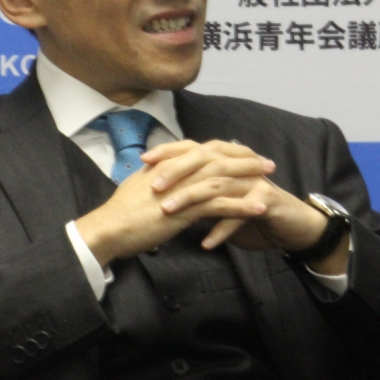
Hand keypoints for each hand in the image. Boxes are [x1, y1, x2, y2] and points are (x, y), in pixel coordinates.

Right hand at [73, 142, 274, 267]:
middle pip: (217, 158)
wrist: (108, 229)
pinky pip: (220, 204)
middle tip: (266, 161)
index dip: (224, 151)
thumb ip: (153, 180)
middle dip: (244, 158)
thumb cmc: (120, 215)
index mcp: (165, 164)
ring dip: (249, 177)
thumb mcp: (138, 189)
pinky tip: (260, 208)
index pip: (202, 151)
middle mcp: (175, 170)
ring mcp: (181, 188)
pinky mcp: (184, 209)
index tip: (244, 153)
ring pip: (222, 177)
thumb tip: (161, 175)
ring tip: (271, 179)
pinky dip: (242, 205)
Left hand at [143, 140, 350, 274]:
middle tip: (151, 186)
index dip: (168, 152)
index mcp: (224, 162)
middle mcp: (237, 166)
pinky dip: (221, 229)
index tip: (143, 161)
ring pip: (217, 185)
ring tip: (168, 212)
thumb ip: (198, 195)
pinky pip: (239, 214)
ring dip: (191, 199)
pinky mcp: (265, 200)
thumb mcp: (221, 201)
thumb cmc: (252, 212)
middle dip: (175, 172)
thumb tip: (166, 194)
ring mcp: (252, 181)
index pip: (192, 149)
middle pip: (202, 161)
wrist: (292, 225)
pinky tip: (205, 243)